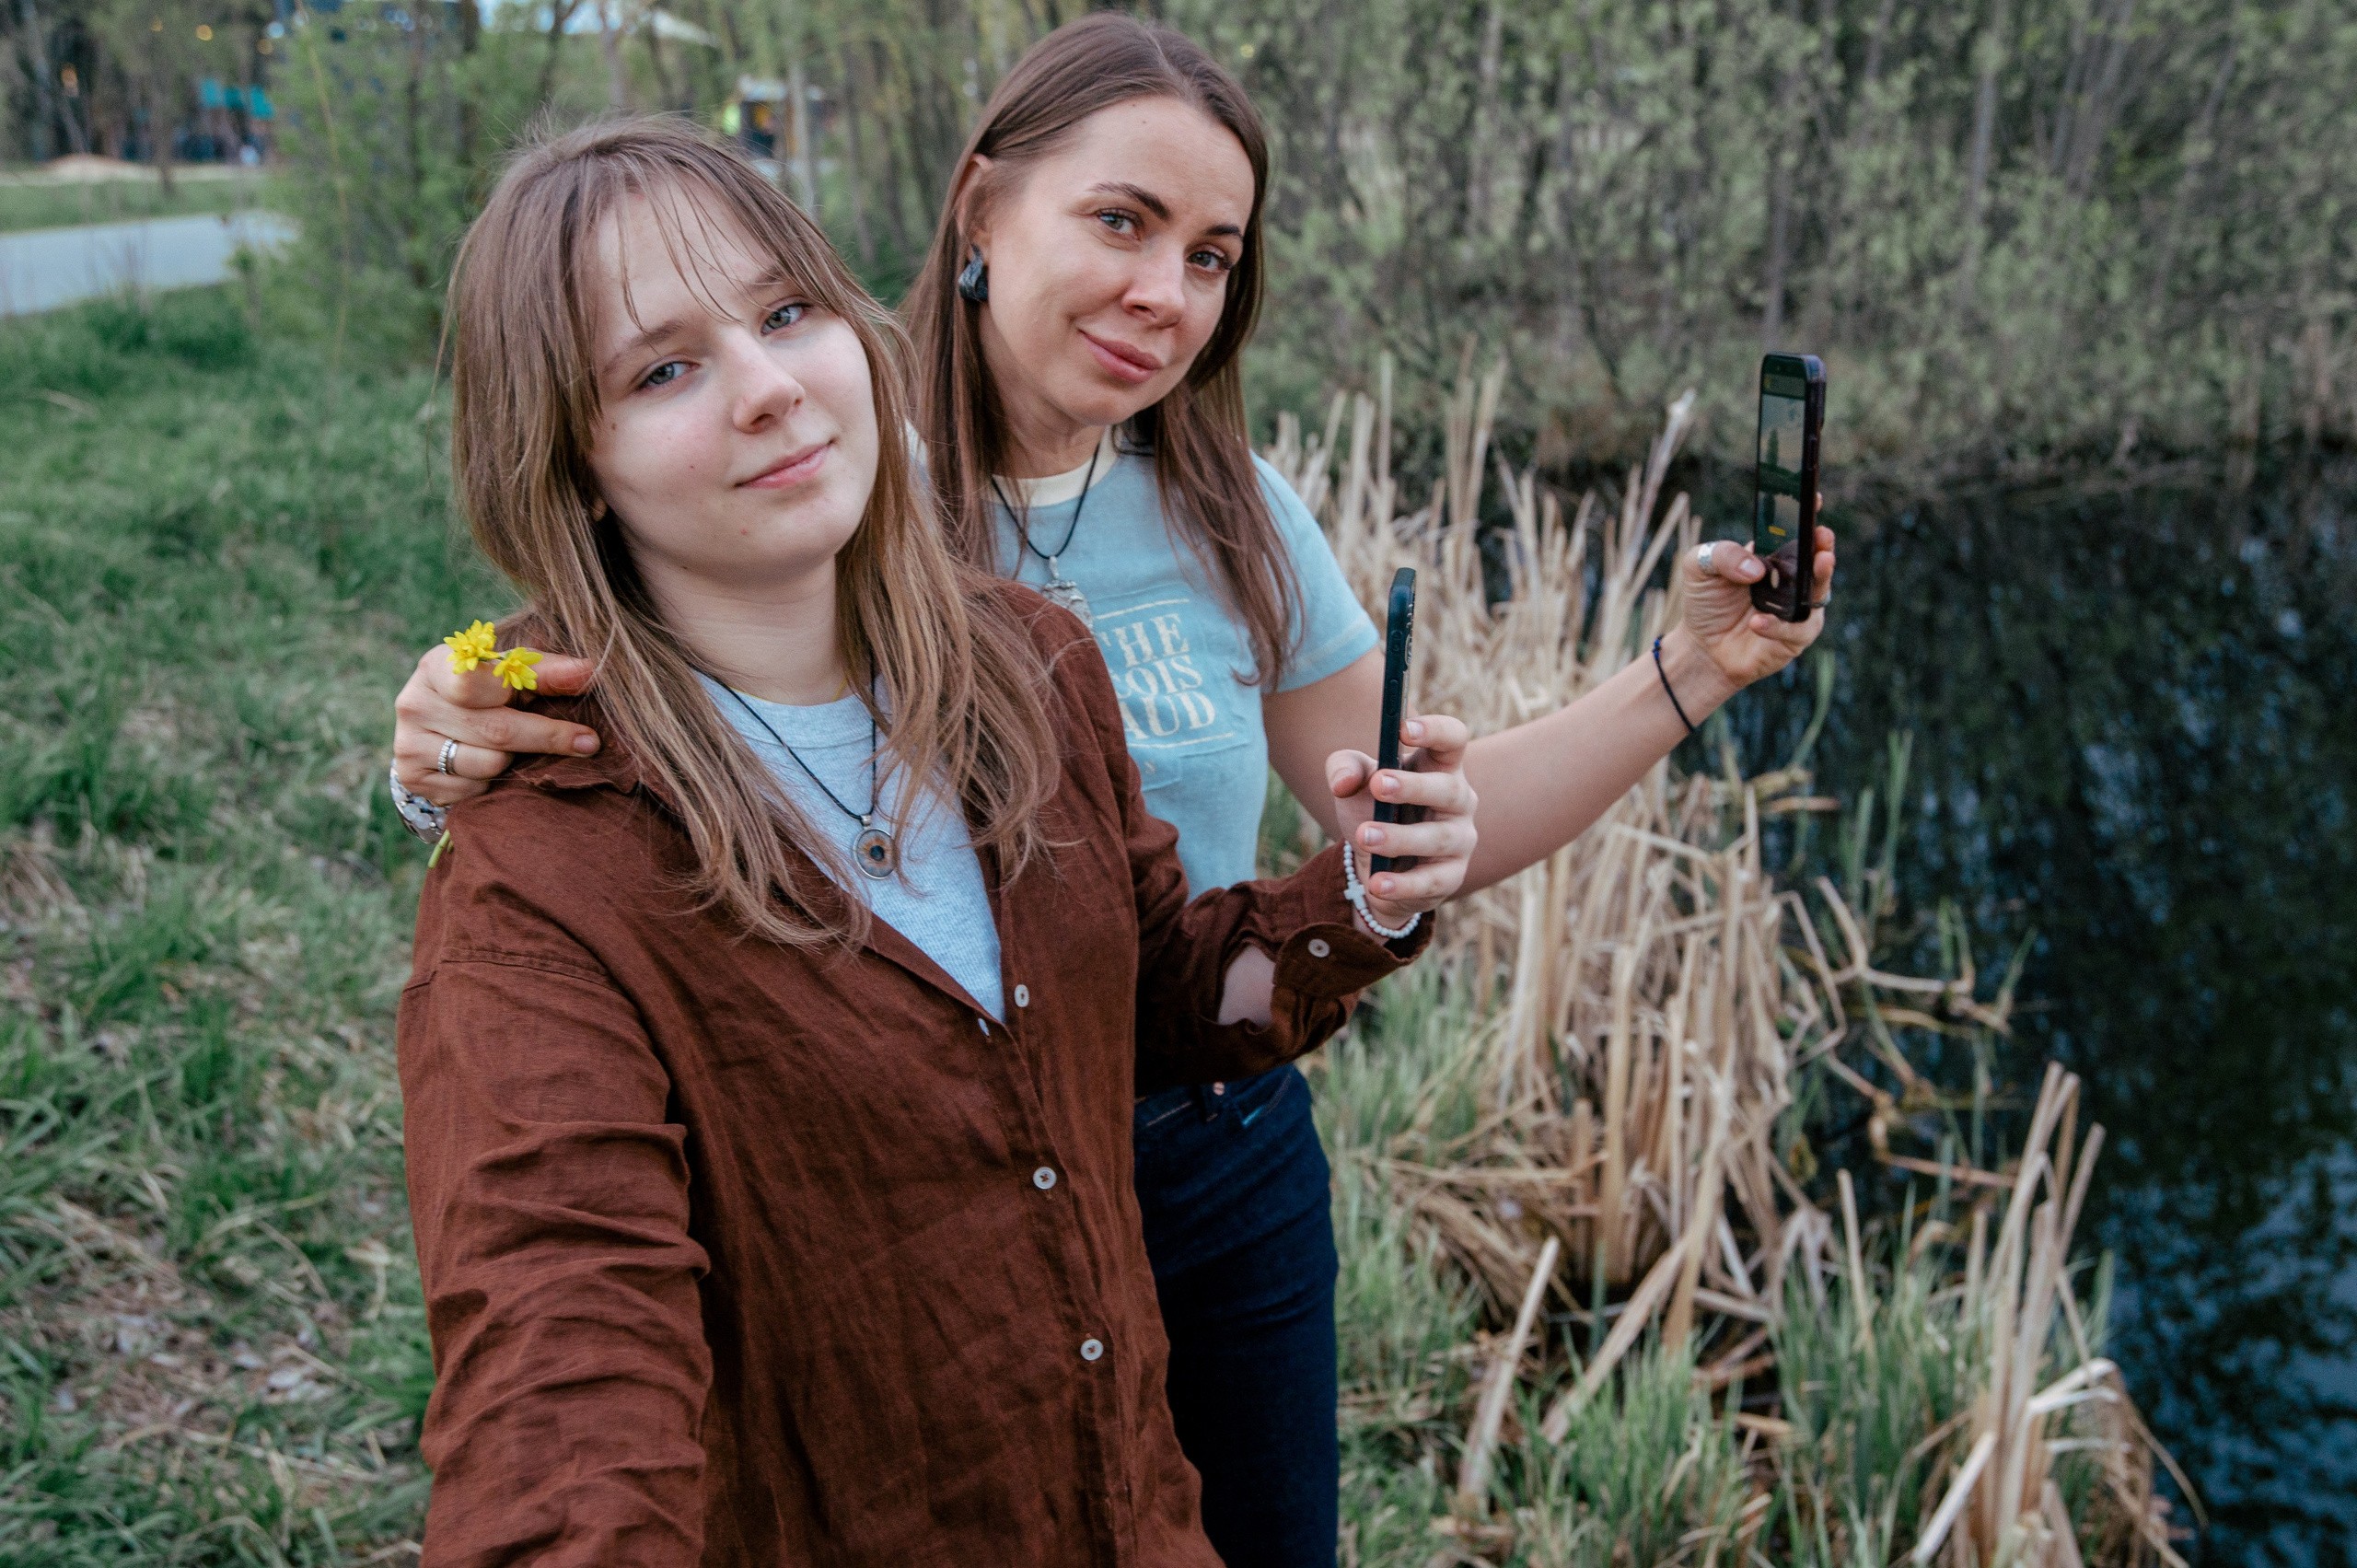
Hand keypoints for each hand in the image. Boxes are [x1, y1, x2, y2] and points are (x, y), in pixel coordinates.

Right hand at [392, 642, 603, 806]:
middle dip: (546, 739)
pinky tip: (488, 766)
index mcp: (438, 665)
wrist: (435, 726)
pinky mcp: (413, 777)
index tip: (584, 727)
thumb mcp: (511, 674)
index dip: (536, 703)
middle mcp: (414, 702)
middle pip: (496, 730)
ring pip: (487, 765)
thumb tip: (591, 670)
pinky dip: (490, 783)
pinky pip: (472, 790)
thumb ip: (548, 672)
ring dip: (515, 761)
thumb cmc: (484, 691)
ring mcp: (408, 743)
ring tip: (516, 748)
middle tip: (586, 745)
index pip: (482, 684)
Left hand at [1324, 713, 1477, 934]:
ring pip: (1436, 838)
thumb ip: (1343, 769)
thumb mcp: (1355, 785)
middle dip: (1414, 786)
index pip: (1453, 739)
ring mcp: (1459, 840)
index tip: (1403, 728)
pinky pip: (1430, 882)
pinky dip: (1401, 884)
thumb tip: (1342, 783)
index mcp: (1440, 767)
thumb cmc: (1373, 811)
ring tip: (1364, 836)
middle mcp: (1458, 800)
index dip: (1435, 730)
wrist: (1377, 867)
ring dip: (1399, 837)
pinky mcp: (1450, 878)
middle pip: (1448, 788)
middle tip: (1378, 784)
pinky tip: (1376, 883)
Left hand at [1683, 513, 1836, 689]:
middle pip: (1817, 558)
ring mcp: (1797, 608)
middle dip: (1823, 545)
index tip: (1814, 499)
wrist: (1701, 647)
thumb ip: (1722, 555)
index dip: (1806, 515)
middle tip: (1822, 534)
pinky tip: (1757, 622)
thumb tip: (1756, 568)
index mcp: (1772, 556)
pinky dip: (1778, 625)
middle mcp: (1792, 579)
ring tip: (1819, 562)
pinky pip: (1795, 630)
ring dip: (1821, 578)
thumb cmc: (1706, 603)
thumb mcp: (1699, 567)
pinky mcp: (1794, 637)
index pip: (1794, 531)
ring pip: (1819, 593)